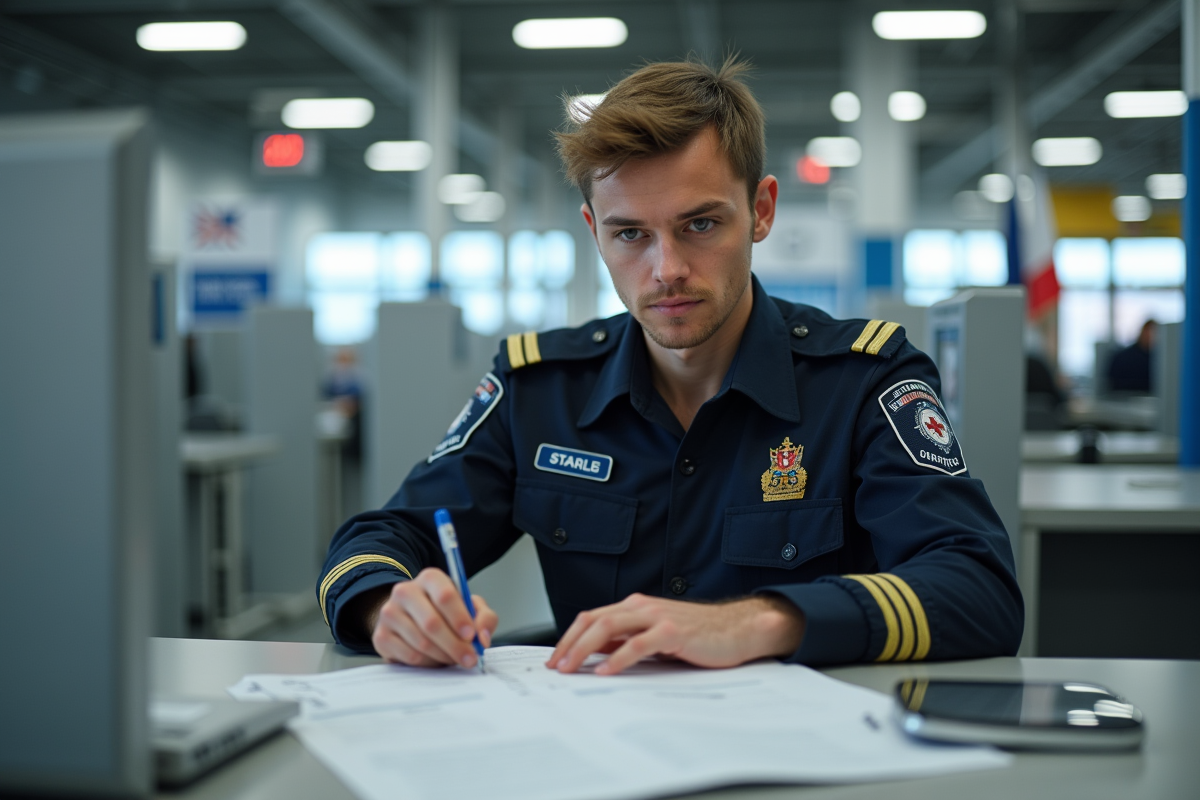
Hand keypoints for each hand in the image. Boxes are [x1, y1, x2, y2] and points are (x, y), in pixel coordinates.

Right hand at [369, 568, 497, 667]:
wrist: (410, 619)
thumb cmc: (444, 612)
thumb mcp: (470, 608)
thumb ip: (484, 618)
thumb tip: (482, 637)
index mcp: (430, 578)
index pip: (445, 595)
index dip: (460, 618)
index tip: (472, 636)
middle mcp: (406, 591)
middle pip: (432, 622)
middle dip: (455, 645)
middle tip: (469, 658)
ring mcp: (390, 613)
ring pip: (421, 642)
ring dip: (443, 655)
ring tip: (453, 657)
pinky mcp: (381, 636)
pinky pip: (409, 655)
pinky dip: (428, 662)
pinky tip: (434, 658)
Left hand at [545, 593, 804, 675]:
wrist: (738, 629)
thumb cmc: (699, 635)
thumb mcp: (656, 635)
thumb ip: (627, 639)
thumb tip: (595, 653)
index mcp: (636, 607)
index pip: (592, 618)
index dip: (570, 637)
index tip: (556, 657)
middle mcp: (642, 607)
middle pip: (594, 620)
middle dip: (569, 643)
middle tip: (556, 666)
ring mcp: (657, 617)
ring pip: (609, 627)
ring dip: (584, 649)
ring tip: (571, 668)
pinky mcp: (672, 632)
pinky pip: (637, 644)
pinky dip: (618, 658)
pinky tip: (606, 671)